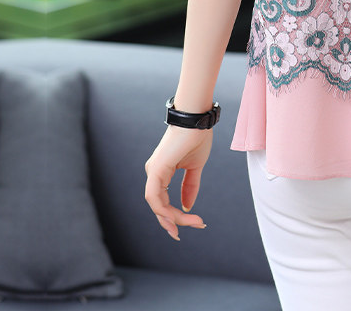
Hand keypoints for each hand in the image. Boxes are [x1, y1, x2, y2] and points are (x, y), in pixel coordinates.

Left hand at [144, 124, 212, 240]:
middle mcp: (154, 173)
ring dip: (172, 218)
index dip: (175, 216)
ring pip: (156, 204)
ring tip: (193, 222)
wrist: (197, 121)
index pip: (163, 201)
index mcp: (161, 172)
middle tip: (191, 229)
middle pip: (158, 206)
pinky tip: (178, 215)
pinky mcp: (156, 169)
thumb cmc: (196, 138)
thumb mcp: (195, 167)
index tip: (195, 223)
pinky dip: (165, 209)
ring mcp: (153, 171)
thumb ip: (190, 186)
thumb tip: (187, 207)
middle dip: (173, 222)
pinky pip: (155, 197)